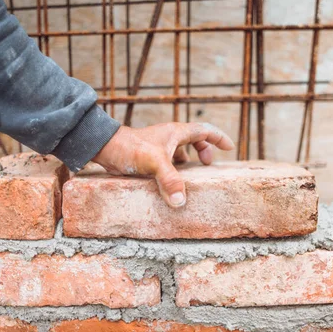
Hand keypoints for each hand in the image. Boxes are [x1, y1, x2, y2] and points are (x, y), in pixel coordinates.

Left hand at [91, 122, 234, 207]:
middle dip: (205, 150)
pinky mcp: (148, 157)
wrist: (104, 148)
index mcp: (175, 132)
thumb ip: (169, 180)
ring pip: (180, 151)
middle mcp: (168, 137)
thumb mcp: (154, 162)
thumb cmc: (129, 149)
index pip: (204, 130)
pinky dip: (174, 170)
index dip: (218, 137)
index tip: (229, 147)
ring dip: (188, 161)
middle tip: (208, 165)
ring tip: (192, 176)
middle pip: (194, 139)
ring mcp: (158, 146)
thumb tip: (180, 201)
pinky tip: (170, 183)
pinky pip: (168, 161)